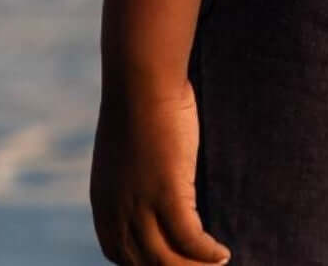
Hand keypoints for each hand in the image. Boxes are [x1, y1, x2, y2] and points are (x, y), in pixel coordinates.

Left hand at [90, 72, 230, 264]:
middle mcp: (117, 213)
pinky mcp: (167, 194)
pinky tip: (223, 254)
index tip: (174, 262)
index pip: (120, 255)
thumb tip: (154, 186)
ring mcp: (140, 206)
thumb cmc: (138, 106)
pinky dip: (207, 253)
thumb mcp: (126, 154)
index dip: (147, 265)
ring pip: (168, 261)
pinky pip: (190, 239)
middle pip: (146, 265)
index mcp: (104, 205)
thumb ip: (132, 180)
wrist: (141, 80)